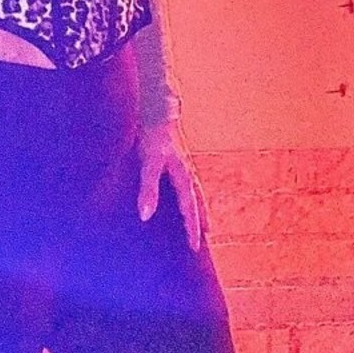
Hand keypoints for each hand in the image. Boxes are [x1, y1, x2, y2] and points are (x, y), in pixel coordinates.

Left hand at [136, 119, 207, 252]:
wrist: (160, 104)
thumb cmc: (155, 133)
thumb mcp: (149, 162)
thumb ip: (148, 189)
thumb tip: (145, 216)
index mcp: (184, 176)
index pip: (189, 209)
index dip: (191, 228)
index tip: (195, 247)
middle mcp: (187, 170)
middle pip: (198, 200)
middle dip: (201, 218)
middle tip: (208, 236)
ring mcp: (183, 162)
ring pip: (194, 189)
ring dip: (198, 204)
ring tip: (202, 217)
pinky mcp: (175, 154)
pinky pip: (185, 179)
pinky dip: (188, 190)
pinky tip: (181, 190)